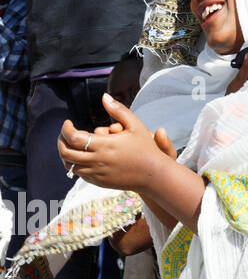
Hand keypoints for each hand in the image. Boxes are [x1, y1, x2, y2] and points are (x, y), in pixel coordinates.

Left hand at [57, 94, 176, 192]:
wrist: (154, 174)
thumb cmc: (146, 148)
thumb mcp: (135, 125)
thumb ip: (118, 109)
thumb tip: (104, 96)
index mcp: (104, 145)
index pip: (73, 137)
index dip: (66, 129)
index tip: (68, 123)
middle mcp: (97, 161)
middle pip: (66, 152)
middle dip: (61, 141)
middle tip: (65, 133)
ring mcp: (97, 173)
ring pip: (70, 165)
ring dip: (66, 154)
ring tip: (72, 145)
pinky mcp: (99, 182)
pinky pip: (79, 174)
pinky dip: (75, 165)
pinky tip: (82, 157)